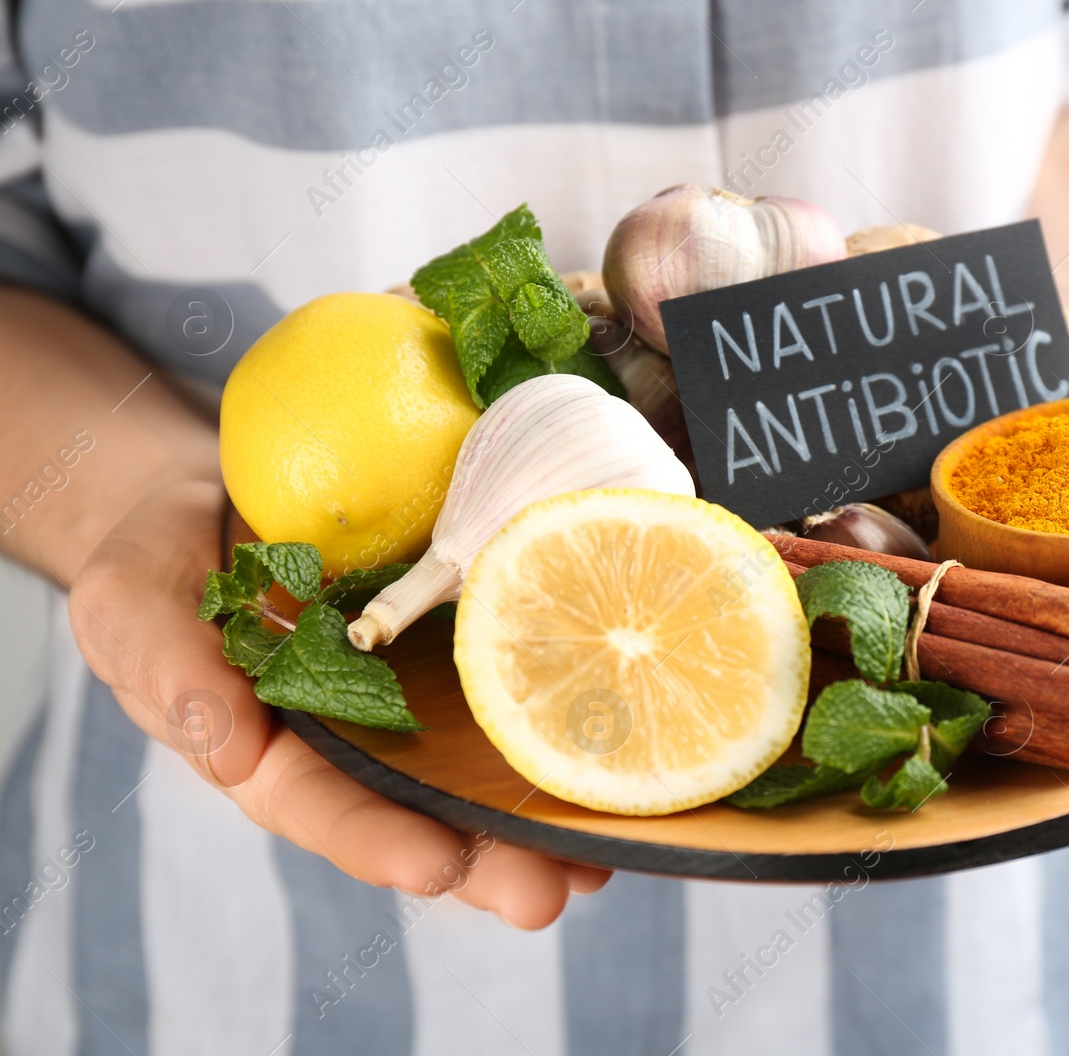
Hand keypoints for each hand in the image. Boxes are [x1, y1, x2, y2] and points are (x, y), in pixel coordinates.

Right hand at [68, 479, 608, 926]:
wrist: (215, 491)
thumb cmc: (162, 558)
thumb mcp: (132, 604)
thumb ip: (167, 673)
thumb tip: (227, 751)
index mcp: (271, 752)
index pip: (324, 810)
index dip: (378, 841)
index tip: (437, 865)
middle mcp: (353, 742)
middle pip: (423, 814)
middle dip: (488, 861)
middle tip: (554, 892)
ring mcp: (412, 699)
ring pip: (480, 770)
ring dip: (543, 814)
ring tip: (608, 853)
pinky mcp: (457, 644)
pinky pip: (510, 686)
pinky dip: (559, 718)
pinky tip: (621, 746)